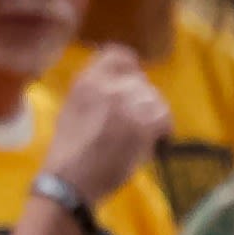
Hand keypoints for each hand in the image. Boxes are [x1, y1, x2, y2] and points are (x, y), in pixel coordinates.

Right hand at [43, 46, 170, 202]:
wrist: (70, 180)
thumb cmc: (69, 149)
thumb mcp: (73, 107)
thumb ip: (96, 90)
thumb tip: (119, 81)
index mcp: (87, 80)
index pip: (121, 54)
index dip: (131, 69)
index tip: (131, 83)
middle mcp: (108, 87)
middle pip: (142, 81)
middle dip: (141, 99)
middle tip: (134, 120)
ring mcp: (128, 104)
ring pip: (155, 99)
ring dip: (152, 115)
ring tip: (140, 133)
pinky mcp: (143, 125)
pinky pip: (165, 118)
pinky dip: (163, 131)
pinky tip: (153, 142)